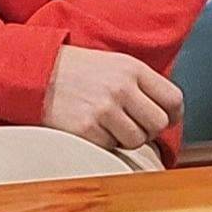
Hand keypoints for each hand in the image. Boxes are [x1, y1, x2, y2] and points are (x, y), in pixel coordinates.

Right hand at [43, 45, 183, 150]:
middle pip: (159, 123)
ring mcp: (104, 109)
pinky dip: (105, 143)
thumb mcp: (115, 64)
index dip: (174, 114)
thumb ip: (141, 83)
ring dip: (127, 138)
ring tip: (112, 126)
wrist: (37, 74)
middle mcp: (122, 88)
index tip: (167, 119)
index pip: (173, 99)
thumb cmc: (79, 71)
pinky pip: (112, 147)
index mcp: (133, 69)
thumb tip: (168, 111)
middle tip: (134, 125)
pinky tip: (93, 128)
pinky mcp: (87, 129)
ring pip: (137, 140)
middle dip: (150, 129)